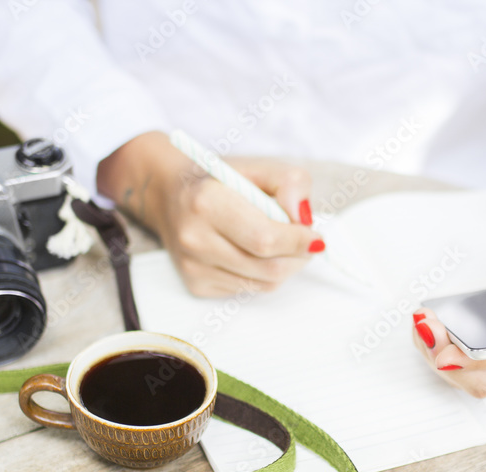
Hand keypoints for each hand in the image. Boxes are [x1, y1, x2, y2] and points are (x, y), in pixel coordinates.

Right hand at [97, 131, 323, 296]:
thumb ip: (290, 183)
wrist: (169, 195)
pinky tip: (251, 253)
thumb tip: (304, 219)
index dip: (299, 241)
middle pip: (269, 267)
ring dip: (284, 267)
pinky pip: (247, 289)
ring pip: (263, 284)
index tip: (316, 236)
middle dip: (298, 257)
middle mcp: (195, 237)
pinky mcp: (195, 285)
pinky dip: (261, 275)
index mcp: (207, 201)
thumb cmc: (219, 181)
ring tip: (280, 245)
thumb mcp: (258, 167)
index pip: (266, 238)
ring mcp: (193, 266)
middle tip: (306, 243)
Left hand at [412, 198, 485, 397]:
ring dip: (434, 353)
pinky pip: (457, 356)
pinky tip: (425, 319)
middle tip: (426, 326)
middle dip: (444, 359)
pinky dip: (434, 343)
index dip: (474, 365)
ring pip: (463, 373)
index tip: (445, 353)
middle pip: (479, 380)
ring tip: (422, 321)